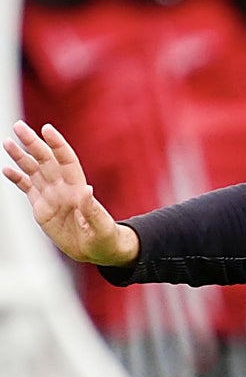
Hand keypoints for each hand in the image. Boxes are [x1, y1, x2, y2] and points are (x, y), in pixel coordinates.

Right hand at [2, 121, 138, 265]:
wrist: (96, 251)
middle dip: (32, 143)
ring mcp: (51, 197)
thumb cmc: (104, 238)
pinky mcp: (42, 208)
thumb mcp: (101, 226)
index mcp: (78, 189)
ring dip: (20, 157)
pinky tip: (7, 168)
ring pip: (33, 171)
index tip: (46, 129)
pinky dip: (17, 178)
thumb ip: (92, 209)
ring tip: (7, 142)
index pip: (66, 160)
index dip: (57, 145)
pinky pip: (27, 188)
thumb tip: (87, 189)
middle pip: (45, 160)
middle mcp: (63, 189)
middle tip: (18, 126)